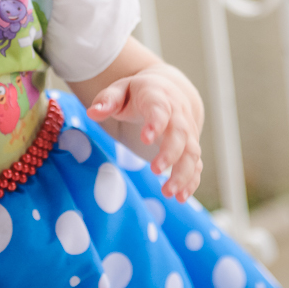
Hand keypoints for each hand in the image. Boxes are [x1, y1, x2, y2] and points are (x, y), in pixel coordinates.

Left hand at [86, 64, 203, 200]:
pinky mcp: (190, 146)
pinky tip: (181, 196)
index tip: (145, 138)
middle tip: (155, 170)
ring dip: (183, 173)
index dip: (155, 123)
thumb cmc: (136, 94)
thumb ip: (107, 100)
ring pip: (191, 151)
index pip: (160, 108)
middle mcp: (178, 114)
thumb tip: (92, 112)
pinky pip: (195, 164)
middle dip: (171, 153)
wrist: (166, 92)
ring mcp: (187, 131)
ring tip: (169, 193)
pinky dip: (191, 180)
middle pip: (180, 133)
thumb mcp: (119, 91)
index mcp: (158, 97)